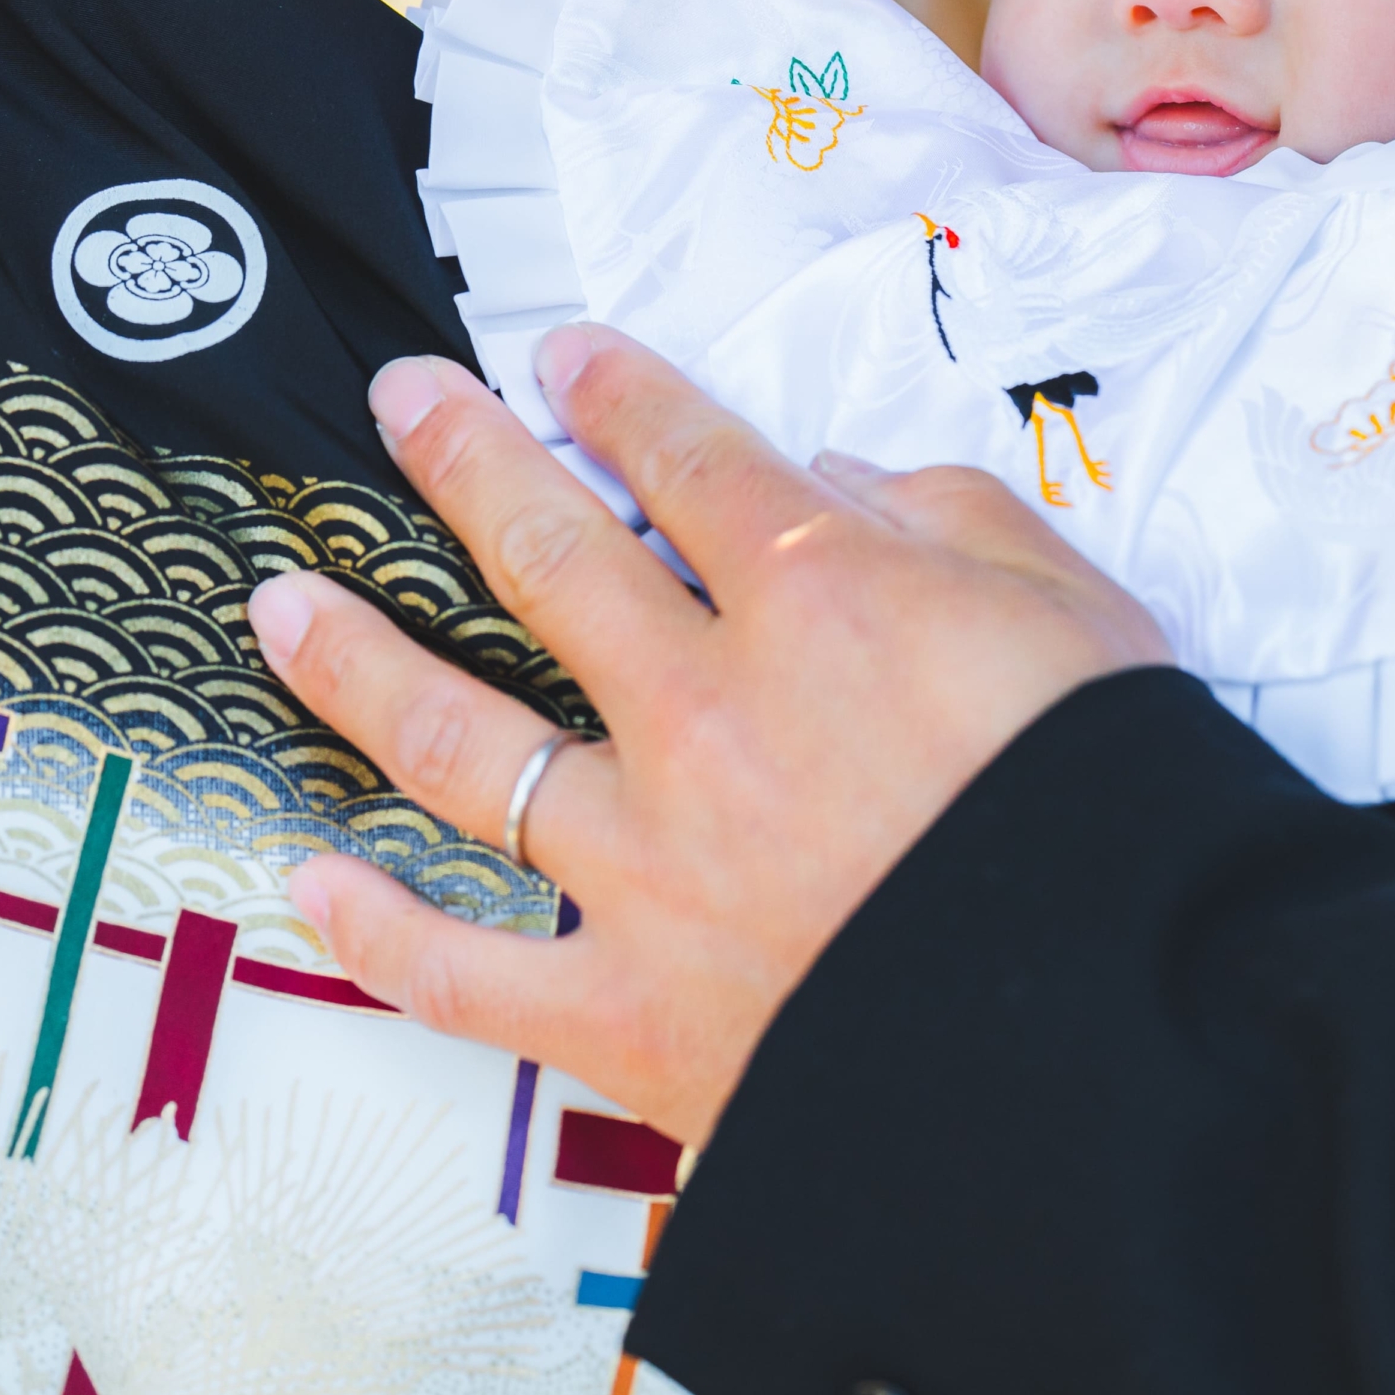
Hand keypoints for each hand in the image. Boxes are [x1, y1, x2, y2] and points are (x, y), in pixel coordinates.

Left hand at [249, 326, 1169, 1145]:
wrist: (1106, 1036)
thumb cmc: (1110, 817)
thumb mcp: (1080, 616)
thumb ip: (953, 521)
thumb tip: (841, 483)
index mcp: (819, 600)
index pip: (688, 458)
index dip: (619, 391)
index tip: (567, 358)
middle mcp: (702, 711)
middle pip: (546, 554)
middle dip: (464, 460)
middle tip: (406, 402)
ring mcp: (647, 862)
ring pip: (459, 742)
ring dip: (359, 659)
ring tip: (284, 602)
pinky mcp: (627, 1009)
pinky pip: (468, 972)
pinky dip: (379, 936)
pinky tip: (312, 883)